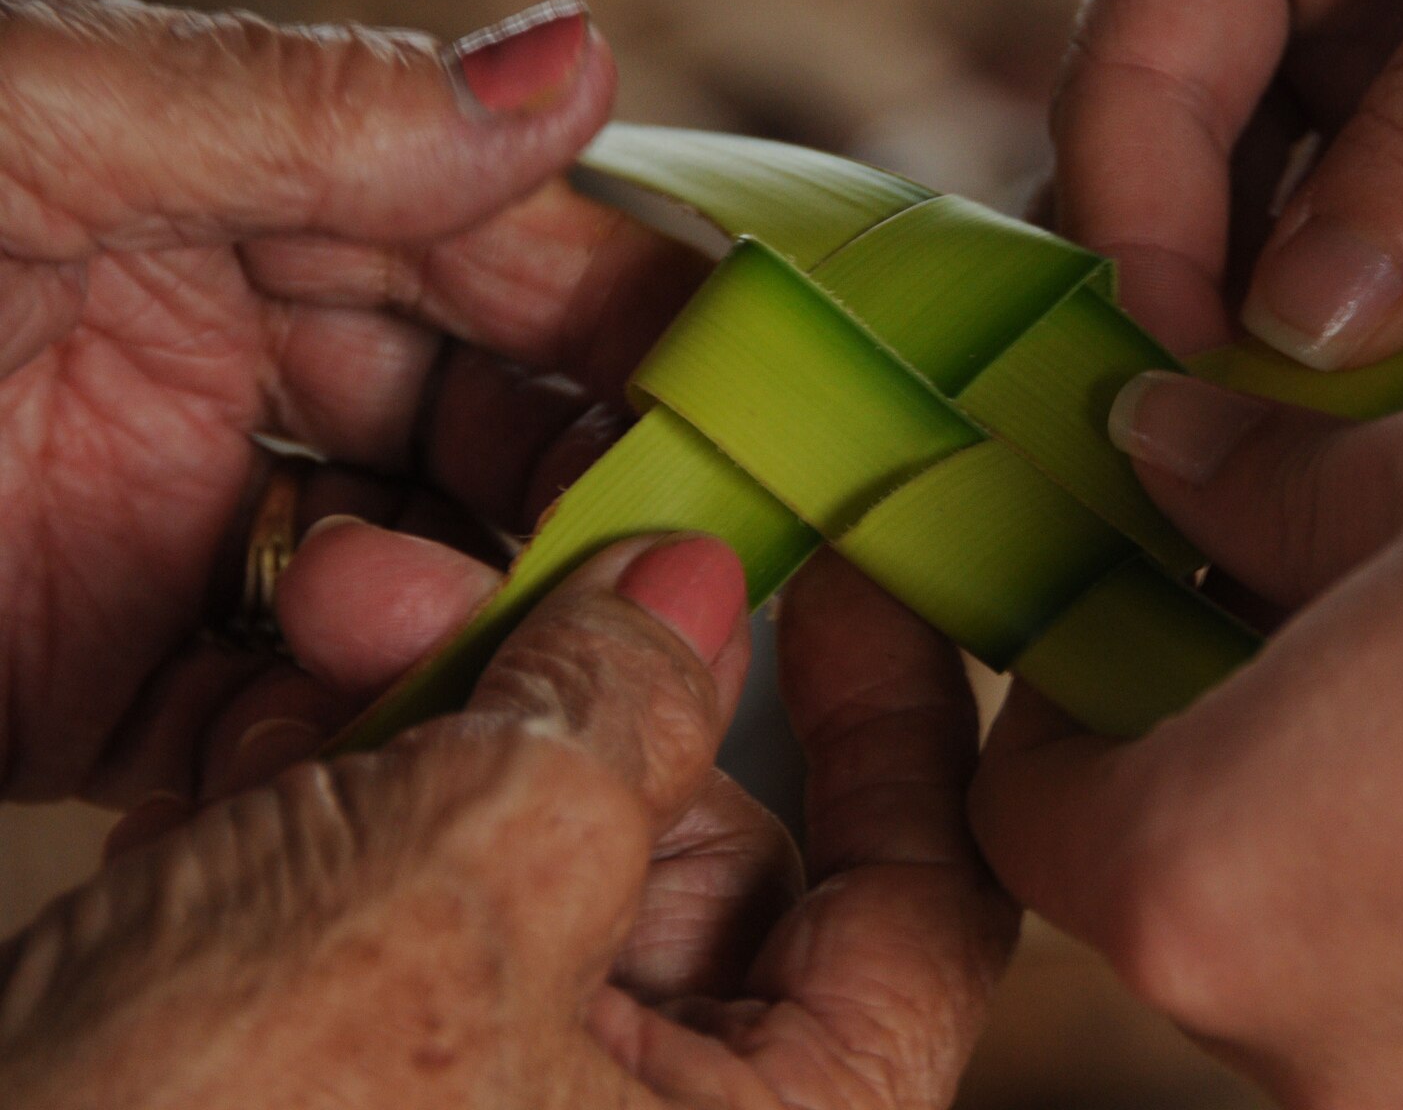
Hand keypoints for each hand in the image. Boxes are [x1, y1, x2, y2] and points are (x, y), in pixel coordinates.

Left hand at [0, 0, 714, 805]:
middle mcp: (220, 349)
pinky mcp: (84, 676)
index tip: (742, 376)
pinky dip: (334, 734)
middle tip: (645, 540)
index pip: (492, 241)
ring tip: (414, 612)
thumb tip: (573, 64)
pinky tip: (360, 722)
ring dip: (453, 609)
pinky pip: (268, 719)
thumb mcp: (27, 118)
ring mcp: (163, 519)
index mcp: (224, 186)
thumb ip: (304, 112)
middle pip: (476, 424)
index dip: (626, 301)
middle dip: (567, 480)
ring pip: (399, 578)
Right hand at [2, 535, 1015, 1108]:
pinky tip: (252, 751)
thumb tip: (689, 590)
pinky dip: (341, 818)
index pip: (921, 914)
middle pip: (702, 861)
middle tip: (502, 572)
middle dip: (589, 699)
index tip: (845, 583)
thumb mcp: (456, 898)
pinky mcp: (355, 1093)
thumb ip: (609, 724)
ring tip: (329, 624)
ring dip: (436, 725)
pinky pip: (401, 920)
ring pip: (532, 864)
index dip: (901, 729)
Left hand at [973, 333, 1402, 1105]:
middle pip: (1187, 893)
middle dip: (1224, 752)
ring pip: (1341, 961)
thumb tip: (1157, 461)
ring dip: (1368, 834)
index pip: (1028, 812)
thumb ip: (1257, 482)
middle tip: (1324, 614)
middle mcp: (1317, 1061)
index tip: (1140, 602)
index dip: (1069, 688)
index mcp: (1213, 882)